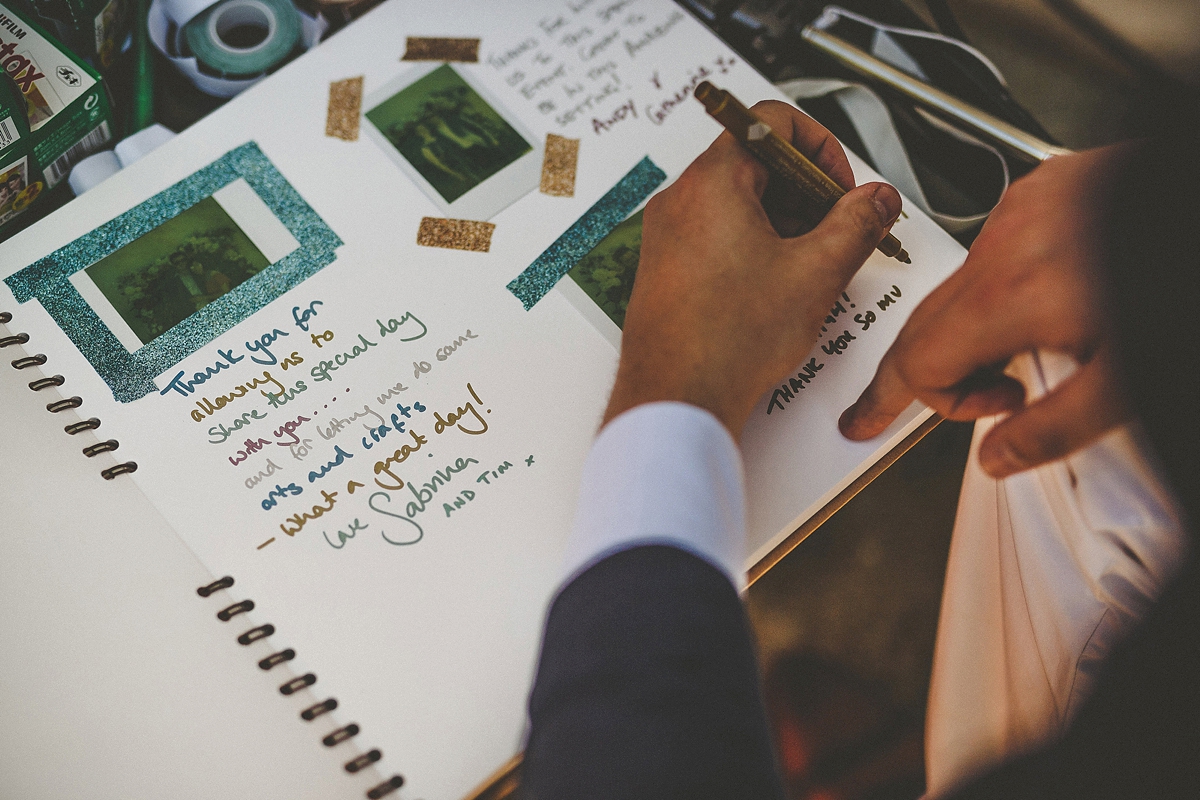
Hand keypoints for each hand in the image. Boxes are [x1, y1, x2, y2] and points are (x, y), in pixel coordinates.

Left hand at [603, 100, 901, 439]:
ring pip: (736, 203)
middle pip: (755, 162)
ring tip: (809, 267)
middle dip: (806, 192)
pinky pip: (715, 236)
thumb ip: (856, 224)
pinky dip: (752, 247)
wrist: (676, 396)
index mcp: (713, 181)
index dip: (820, 148)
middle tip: (835, 230)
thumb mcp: (815, 273)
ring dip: (781, 222)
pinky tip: (775, 289)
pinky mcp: (665, 269)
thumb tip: (877, 199)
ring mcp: (667, 235)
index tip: (840, 188)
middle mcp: (681, 200)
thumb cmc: (729, 338)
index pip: (771, 121)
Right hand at [838, 147, 1130, 476]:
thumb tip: (997, 457)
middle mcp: (1001, 247)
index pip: (917, 361)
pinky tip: (1042, 298)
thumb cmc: (1173, 278)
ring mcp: (1017, 212)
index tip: (949, 418)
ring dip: (968, 327)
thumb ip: (1053, 427)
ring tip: (1019, 351)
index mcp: (1008, 298)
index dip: (931, 401)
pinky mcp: (1039, 191)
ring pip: (957, 285)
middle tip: (881, 406)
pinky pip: (993, 247)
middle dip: (915, 372)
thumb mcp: (1125, 379)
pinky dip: (997, 283)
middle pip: (923, 323)